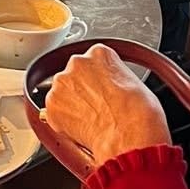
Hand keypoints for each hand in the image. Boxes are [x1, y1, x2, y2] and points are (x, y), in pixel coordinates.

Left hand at [43, 46, 170, 170]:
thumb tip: (112, 88)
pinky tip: (81, 128)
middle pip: (75, 75)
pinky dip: (63, 121)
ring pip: (62, 93)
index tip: (104, 91)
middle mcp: (77, 63)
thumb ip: (115, 78)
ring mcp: (62, 83)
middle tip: (97, 107)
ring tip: (90, 120)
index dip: (99, 80)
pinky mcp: (52, 105)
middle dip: (82, 90)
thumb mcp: (135, 83)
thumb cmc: (138, 113)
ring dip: (71, 104)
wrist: (128, 135)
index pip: (93, 61)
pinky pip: (53, 112)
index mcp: (100, 53)